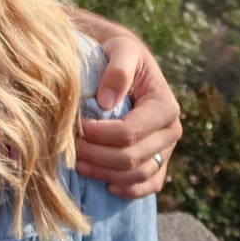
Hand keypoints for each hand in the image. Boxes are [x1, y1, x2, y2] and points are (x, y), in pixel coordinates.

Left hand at [75, 35, 181, 198]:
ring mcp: (166, 149)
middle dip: (96, 156)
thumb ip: (117, 71)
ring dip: (105, 174)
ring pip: (138, 175)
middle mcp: (171, 131)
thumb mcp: (121, 50)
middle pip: (131, 158)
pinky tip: (105, 184)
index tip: (75, 127)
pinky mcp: (159, 160)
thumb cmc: (121, 53)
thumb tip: (107, 103)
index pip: (129, 133)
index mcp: (165, 106)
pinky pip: (149, 185)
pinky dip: (128, 190)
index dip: (99, 136)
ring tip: (77, 163)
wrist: (126, 60)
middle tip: (68, 148)